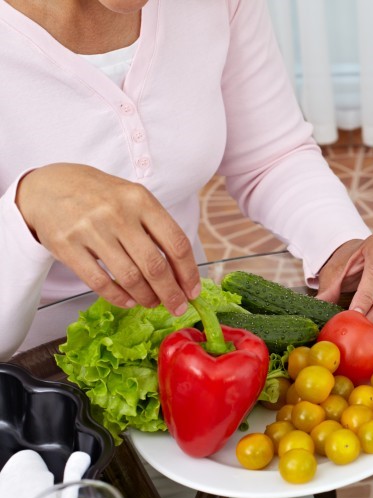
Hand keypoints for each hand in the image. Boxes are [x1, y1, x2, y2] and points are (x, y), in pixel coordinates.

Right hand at [15, 163, 200, 313]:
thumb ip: (157, 228)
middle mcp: (118, 214)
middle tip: (177, 307)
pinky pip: (99, 281)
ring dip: (146, 297)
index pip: (176, 243)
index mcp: (141, 200)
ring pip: (129, 277)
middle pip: (155, 265)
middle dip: (171, 293)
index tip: (192, 291)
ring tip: (152, 303)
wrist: (49, 186)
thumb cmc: (102, 197)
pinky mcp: (67, 246)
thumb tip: (183, 271)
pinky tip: (129, 301)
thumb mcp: (134, 199)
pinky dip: (118, 297)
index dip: (188, 273)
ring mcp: (91, 230)